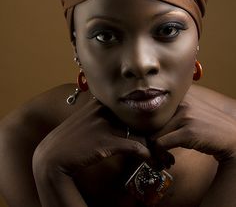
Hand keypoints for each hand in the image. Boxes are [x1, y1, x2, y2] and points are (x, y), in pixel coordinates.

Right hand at [33, 98, 150, 177]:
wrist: (53, 155)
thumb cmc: (69, 138)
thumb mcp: (84, 119)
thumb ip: (99, 113)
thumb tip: (117, 116)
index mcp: (97, 102)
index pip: (127, 102)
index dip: (141, 113)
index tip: (153, 122)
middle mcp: (102, 110)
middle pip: (134, 115)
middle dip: (150, 128)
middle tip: (161, 139)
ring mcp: (103, 124)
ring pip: (137, 130)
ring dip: (151, 144)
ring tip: (160, 153)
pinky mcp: (104, 142)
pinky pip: (132, 145)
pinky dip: (143, 152)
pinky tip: (148, 158)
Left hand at [149, 90, 235, 161]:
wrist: (232, 137)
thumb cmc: (209, 126)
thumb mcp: (191, 110)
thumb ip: (173, 110)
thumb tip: (149, 121)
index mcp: (180, 95)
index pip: (152, 109)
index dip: (149, 127)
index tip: (153, 138)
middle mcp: (181, 101)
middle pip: (151, 122)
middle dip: (150, 140)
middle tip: (156, 152)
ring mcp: (185, 116)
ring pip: (153, 134)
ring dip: (155, 150)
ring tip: (164, 157)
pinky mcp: (188, 132)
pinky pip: (160, 143)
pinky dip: (160, 155)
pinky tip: (169, 160)